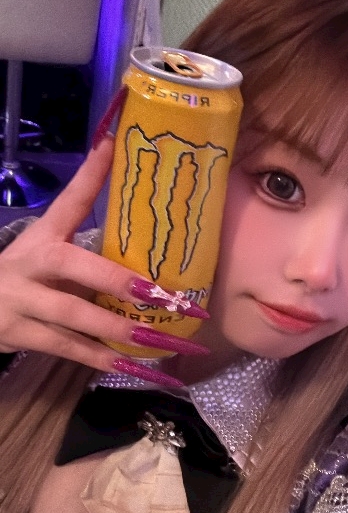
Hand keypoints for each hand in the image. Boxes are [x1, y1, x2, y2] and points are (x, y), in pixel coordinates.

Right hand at [0, 136, 207, 384]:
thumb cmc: (27, 276)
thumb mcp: (50, 249)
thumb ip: (89, 240)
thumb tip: (141, 215)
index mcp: (43, 237)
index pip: (68, 200)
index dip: (90, 173)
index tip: (112, 145)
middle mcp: (32, 264)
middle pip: (75, 267)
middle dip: (119, 281)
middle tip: (162, 294)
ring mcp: (22, 301)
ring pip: (75, 316)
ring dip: (120, 330)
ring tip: (161, 341)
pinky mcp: (20, 335)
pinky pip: (68, 349)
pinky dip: (103, 360)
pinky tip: (135, 367)